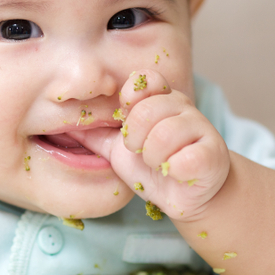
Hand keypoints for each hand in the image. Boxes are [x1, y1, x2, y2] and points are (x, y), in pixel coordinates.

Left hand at [98, 70, 230, 221]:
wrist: (190, 194)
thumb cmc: (154, 166)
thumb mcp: (119, 150)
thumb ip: (95, 135)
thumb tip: (62, 125)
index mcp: (159, 99)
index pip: (144, 79)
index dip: (131, 97)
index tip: (127, 117)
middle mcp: (182, 106)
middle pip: (146, 111)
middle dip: (135, 139)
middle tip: (142, 152)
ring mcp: (201, 128)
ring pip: (164, 135)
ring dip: (154, 158)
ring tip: (160, 164)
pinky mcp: (212, 154)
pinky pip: (186, 158)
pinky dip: (175, 170)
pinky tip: (177, 173)